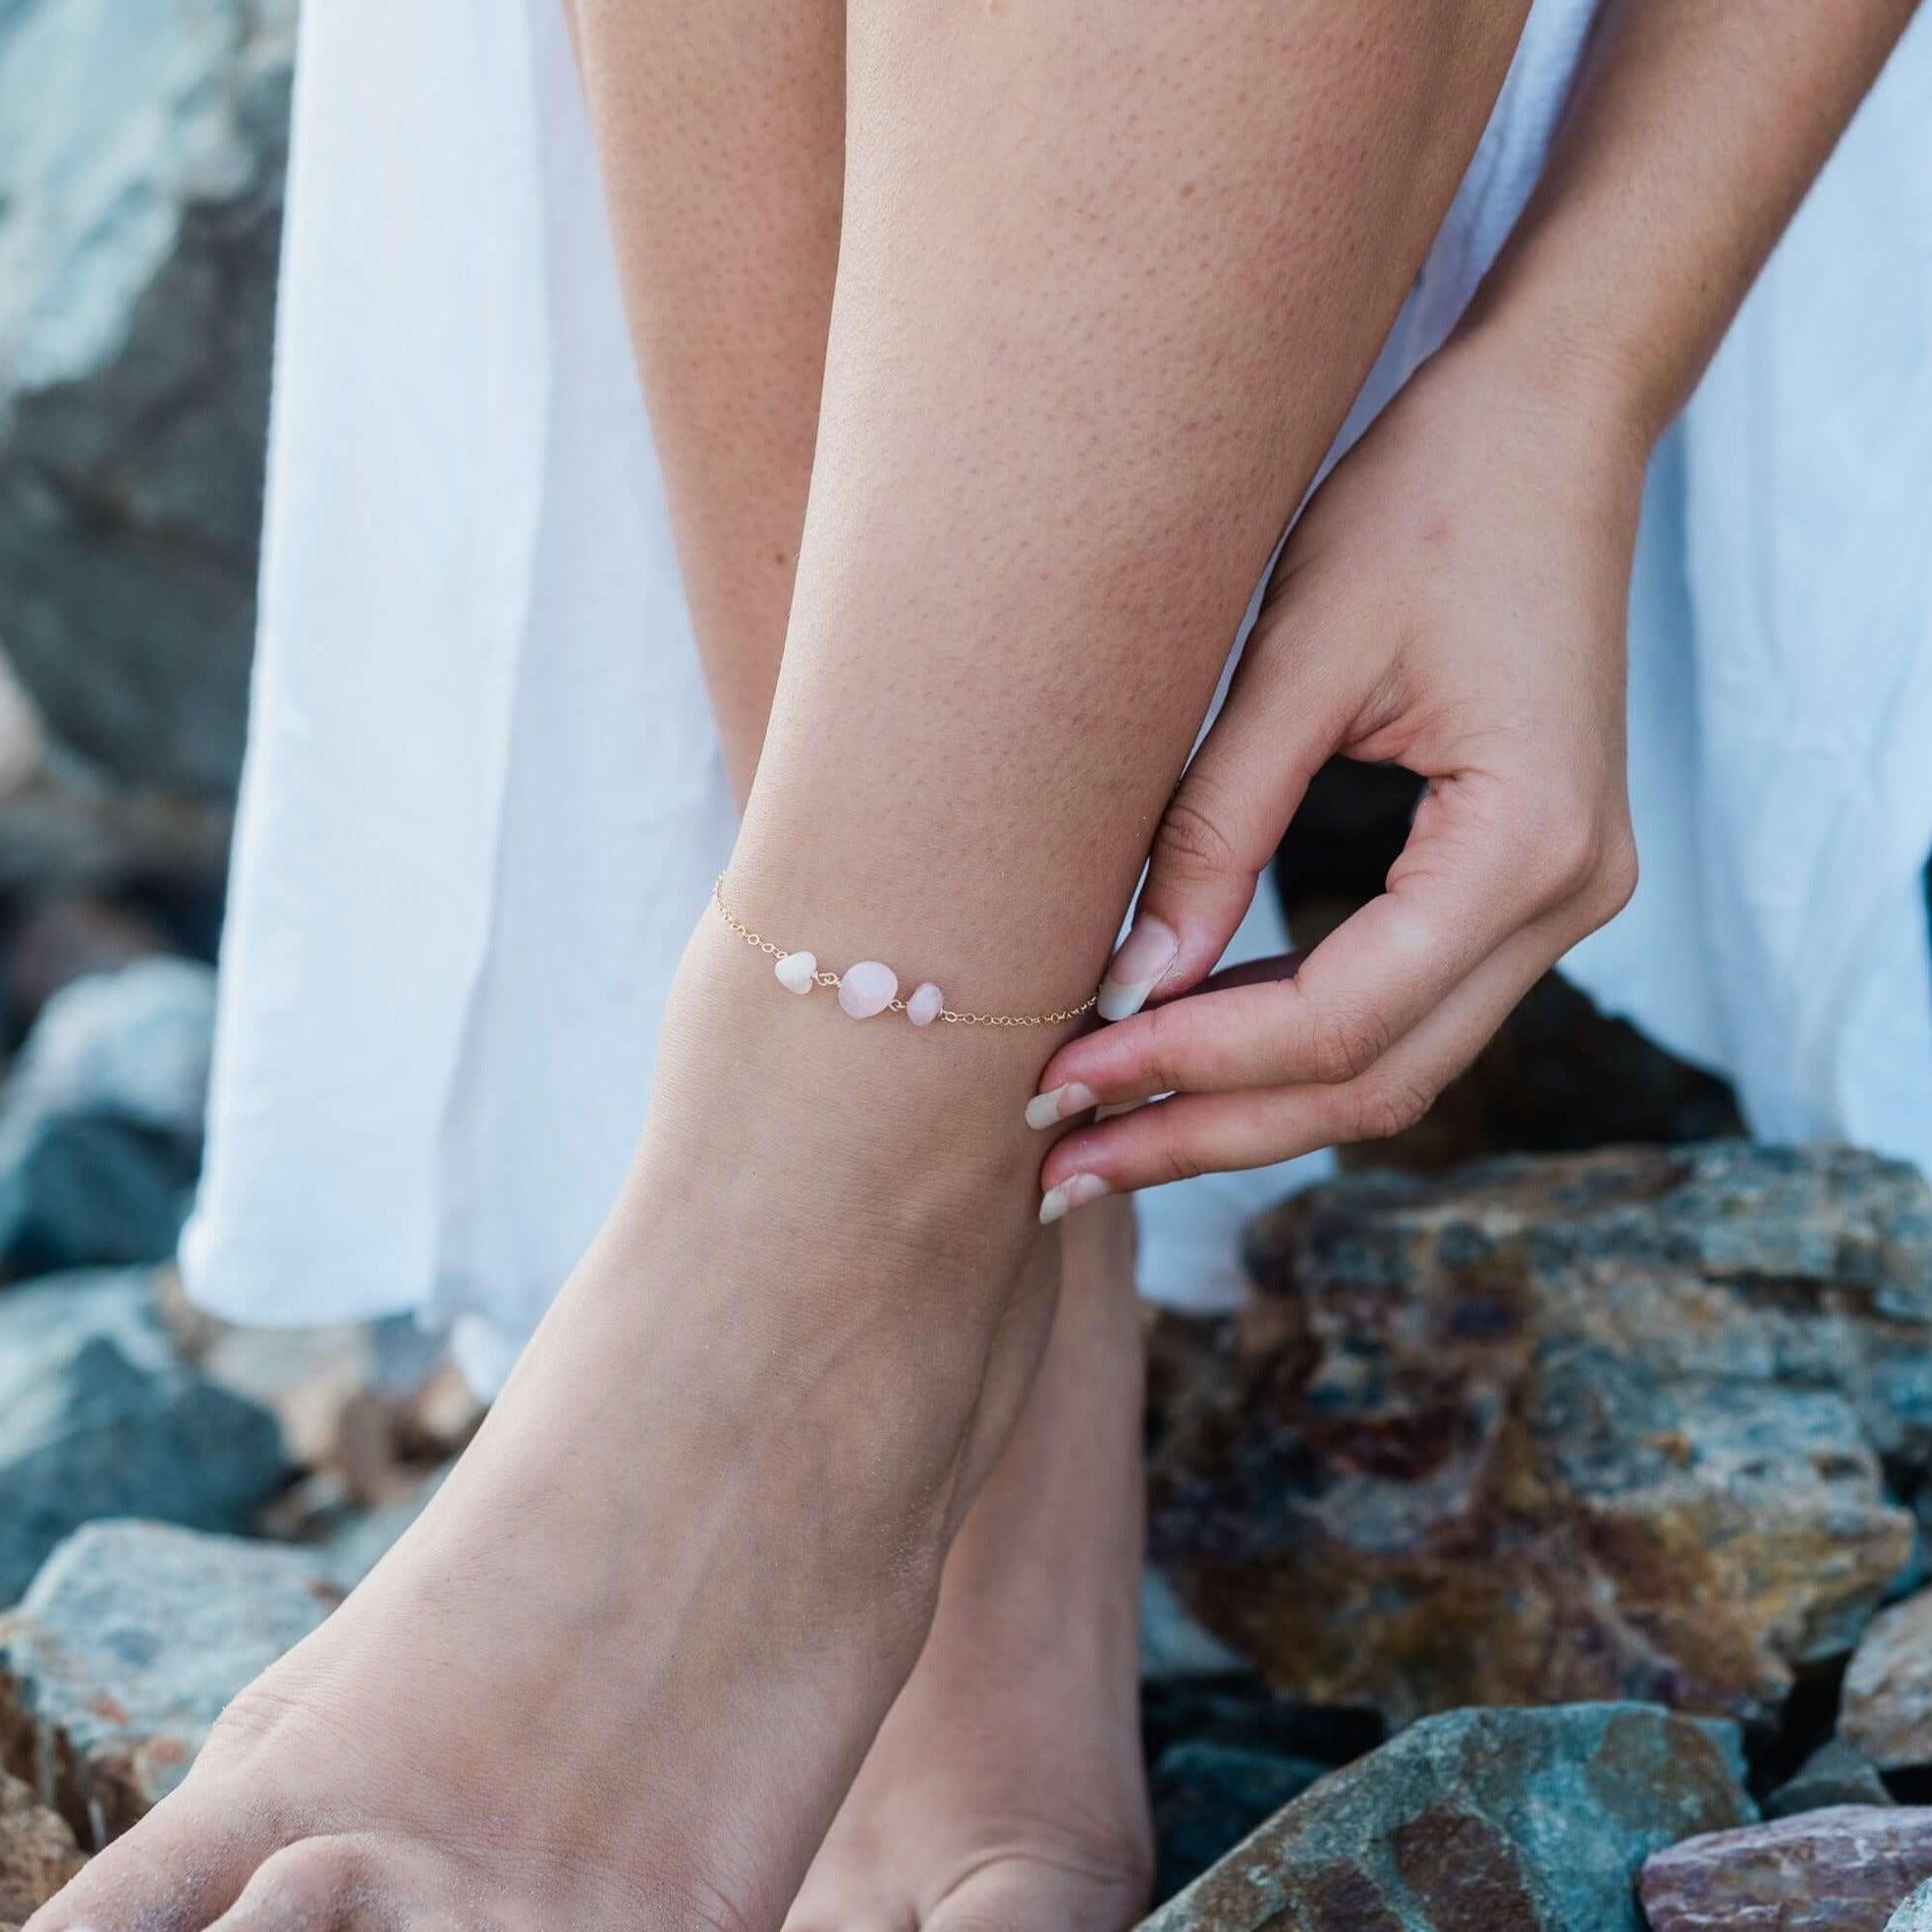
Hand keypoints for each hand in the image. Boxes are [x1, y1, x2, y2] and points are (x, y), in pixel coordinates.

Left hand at [1031, 338, 1646, 1217]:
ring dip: (1243, 1106)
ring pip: (1389, 1065)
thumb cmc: (1425, 502)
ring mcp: (1555, 901)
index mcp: (1527, 843)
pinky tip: (1181, 1053)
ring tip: (1099, 1136)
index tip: (1061, 1079)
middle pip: (1373, 1080)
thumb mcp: (1297, 656)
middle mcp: (1567, 900)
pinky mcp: (1514, 885)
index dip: (1192, 1063)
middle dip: (1208, 1129)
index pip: (1344, 1021)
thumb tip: (1126, 986)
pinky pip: (1398, 1007)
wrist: (1547, 427)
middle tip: (1060, 1169)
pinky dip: (1286, 1043)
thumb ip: (1215, 828)